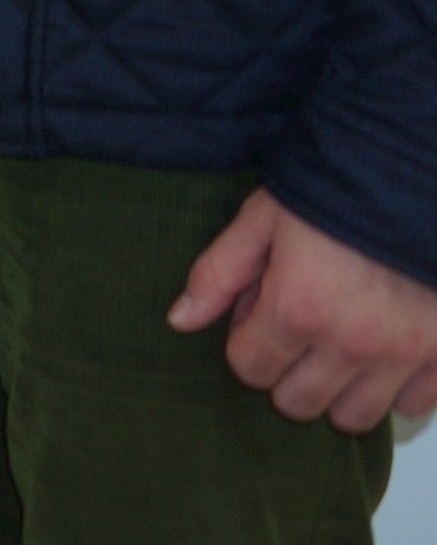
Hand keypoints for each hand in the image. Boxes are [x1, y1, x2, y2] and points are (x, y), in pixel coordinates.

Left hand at [170, 189, 436, 433]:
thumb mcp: (261, 221)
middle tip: (296, 334)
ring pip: (354, 417)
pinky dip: (394, 389)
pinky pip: (413, 406)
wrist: (410, 174)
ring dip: (338, 391)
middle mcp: (352, 343)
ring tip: (338, 348)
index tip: (261, 314)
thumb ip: (218, 275)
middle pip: (299, 403)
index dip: (247, 343)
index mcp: (298, 308)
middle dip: (285, 373)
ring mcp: (405, 354)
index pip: (250, 370)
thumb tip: (179, 321)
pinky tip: (383, 352)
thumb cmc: (333, 191)